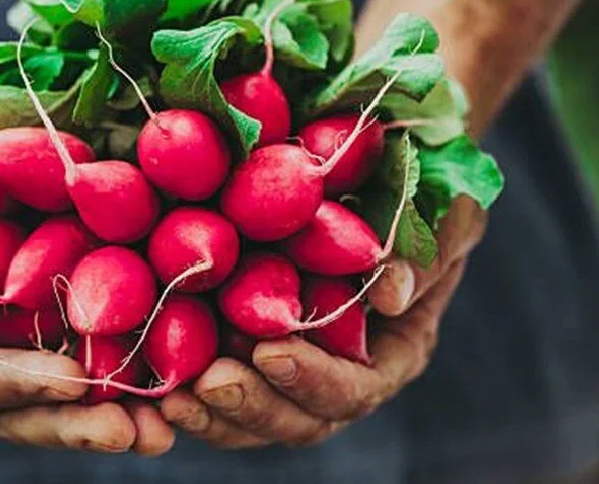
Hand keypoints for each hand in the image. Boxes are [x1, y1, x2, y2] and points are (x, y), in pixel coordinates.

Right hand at [0, 151, 173, 455]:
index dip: (15, 384)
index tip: (72, 383)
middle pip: (13, 410)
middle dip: (71, 424)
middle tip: (131, 433)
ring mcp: (2, 352)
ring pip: (53, 401)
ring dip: (108, 417)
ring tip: (164, 428)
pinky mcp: (41, 331)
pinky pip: (81, 360)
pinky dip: (123, 375)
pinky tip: (169, 382)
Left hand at [161, 197, 485, 447]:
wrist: (376, 180)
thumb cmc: (420, 195)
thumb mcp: (445, 213)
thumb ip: (428, 251)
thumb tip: (391, 293)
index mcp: (391, 353)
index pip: (354, 388)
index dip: (313, 379)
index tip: (270, 352)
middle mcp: (341, 375)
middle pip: (298, 418)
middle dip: (253, 405)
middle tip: (209, 384)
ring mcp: (292, 372)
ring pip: (252, 418)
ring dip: (212, 413)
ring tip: (171, 396)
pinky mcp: (247, 352)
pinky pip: (218, 389)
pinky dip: (188, 389)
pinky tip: (152, 378)